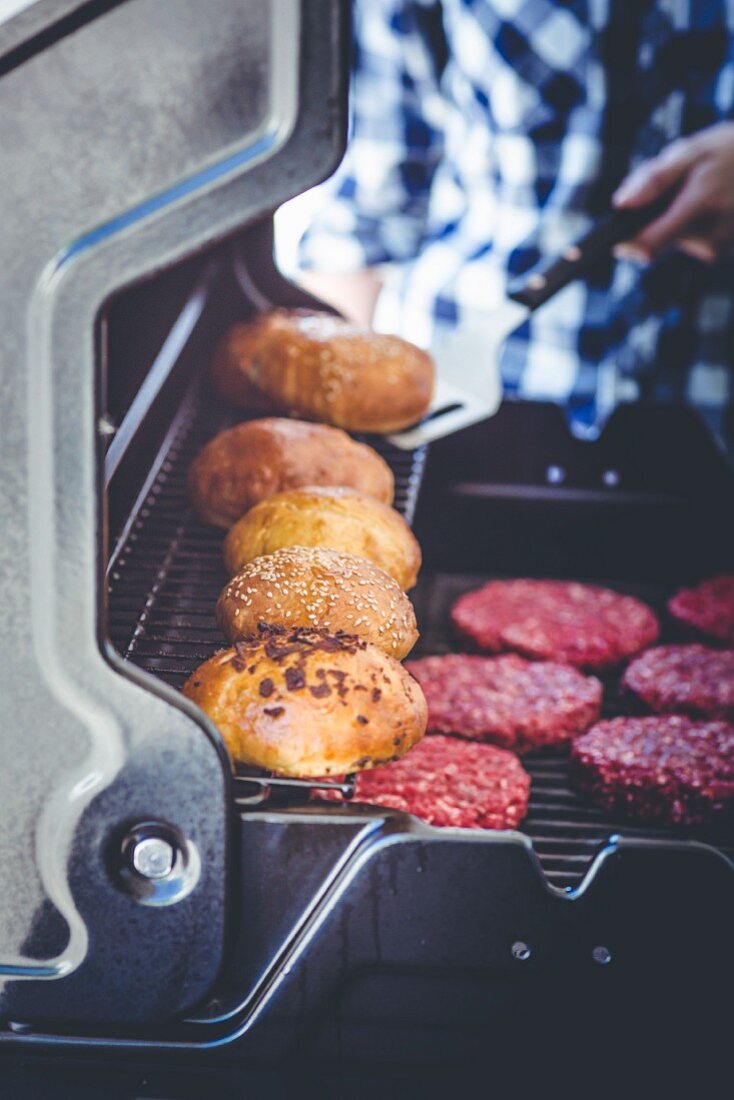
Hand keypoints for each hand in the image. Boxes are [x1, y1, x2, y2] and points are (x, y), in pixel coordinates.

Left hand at [612, 121, 733, 262]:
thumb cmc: (728, 151)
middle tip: (674, 191)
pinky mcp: (723, 253)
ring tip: (699, 193)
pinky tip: (710, 205)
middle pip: (655, 245)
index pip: (645, 247)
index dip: (624, 244)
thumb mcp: (691, 152)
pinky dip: (692, 227)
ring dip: (675, 221)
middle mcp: (708, 237)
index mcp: (697, 209)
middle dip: (653, 221)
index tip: (613, 237)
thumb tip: (621, 203)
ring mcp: (719, 249)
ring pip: (674, 244)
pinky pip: (691, 244)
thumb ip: (654, 178)